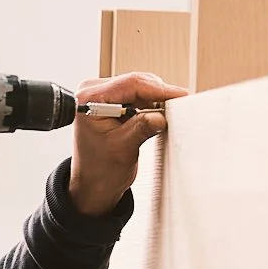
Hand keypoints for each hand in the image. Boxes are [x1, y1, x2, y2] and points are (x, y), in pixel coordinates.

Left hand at [68, 73, 186, 215]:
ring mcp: (102, 96)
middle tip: (177, 107)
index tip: (179, 95)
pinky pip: (137, 97)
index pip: (129, 84)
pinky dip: (150, 106)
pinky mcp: (112, 103)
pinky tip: (157, 117)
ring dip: (155, 101)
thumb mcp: (122, 148)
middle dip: (158, 95)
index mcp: (88, 100)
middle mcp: (93, 93)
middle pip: (135, 83)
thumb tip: (162, 115)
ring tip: (165, 116)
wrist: (94, 185)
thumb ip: (142, 128)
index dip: (158, 89)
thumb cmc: (98, 170)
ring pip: (139, 89)